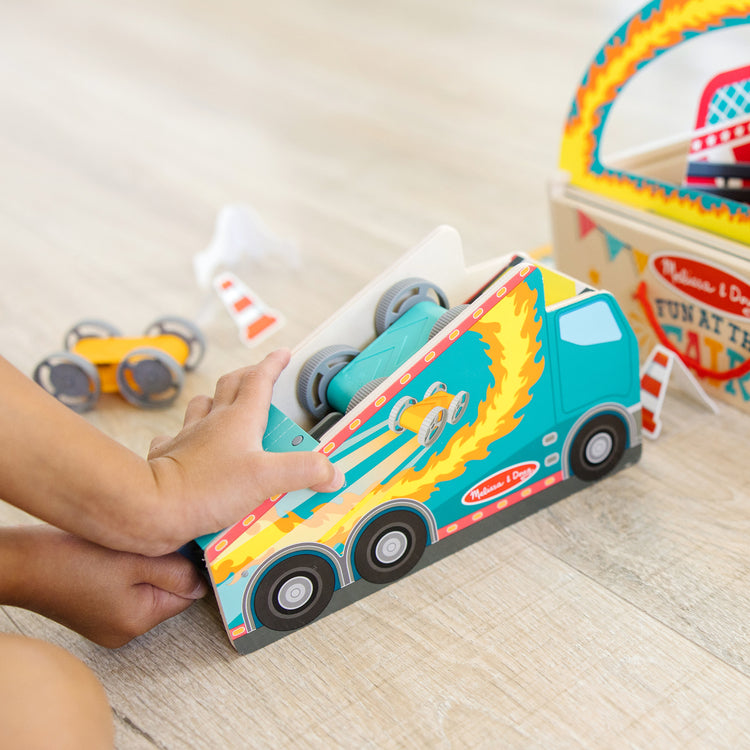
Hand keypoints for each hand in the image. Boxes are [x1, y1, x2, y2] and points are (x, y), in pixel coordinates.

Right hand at [2, 525, 207, 647]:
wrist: (22, 563)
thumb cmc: (73, 560)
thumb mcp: (137, 560)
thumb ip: (175, 573)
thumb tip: (202, 584)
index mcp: (138, 621)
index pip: (186, 595)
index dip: (190, 567)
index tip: (187, 544)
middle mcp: (123, 630)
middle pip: (166, 592)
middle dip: (166, 565)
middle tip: (154, 541)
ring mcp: (106, 622)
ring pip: (146, 588)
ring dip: (145, 566)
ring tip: (128, 547)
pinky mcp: (92, 610)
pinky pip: (124, 589)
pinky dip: (125, 571)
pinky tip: (112, 555)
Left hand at [146, 349, 343, 552]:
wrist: (153, 505)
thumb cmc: (207, 487)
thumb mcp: (267, 478)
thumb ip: (304, 471)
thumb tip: (333, 471)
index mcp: (239, 418)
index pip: (260, 379)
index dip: (273, 364)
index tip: (283, 353)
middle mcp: (212, 421)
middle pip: (230, 385)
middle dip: (247, 376)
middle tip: (259, 377)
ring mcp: (188, 437)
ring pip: (202, 406)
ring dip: (216, 402)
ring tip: (226, 409)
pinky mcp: (168, 457)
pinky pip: (175, 438)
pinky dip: (185, 438)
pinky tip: (190, 448)